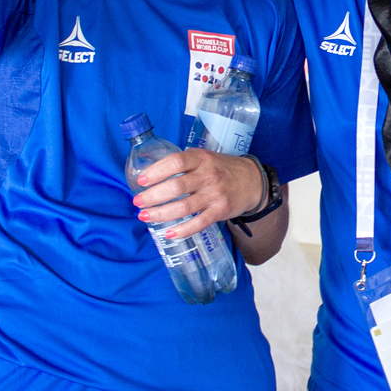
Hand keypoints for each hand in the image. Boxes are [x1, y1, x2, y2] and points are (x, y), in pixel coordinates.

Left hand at [131, 149, 266, 238]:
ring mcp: (215, 194)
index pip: (176, 162)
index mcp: (201, 158)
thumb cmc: (222, 168)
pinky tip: (169, 233)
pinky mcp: (221, 211)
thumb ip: (184, 163)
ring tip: (145, 216)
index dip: (156, 171)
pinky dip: (183, 230)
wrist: (253, 181)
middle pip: (176, 187)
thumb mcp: (205, 157)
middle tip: (138, 202)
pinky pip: (199, 223)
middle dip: (153, 196)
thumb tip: (152, 175)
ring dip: (161, 213)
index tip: (141, 180)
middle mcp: (208, 175)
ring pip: (184, 207)